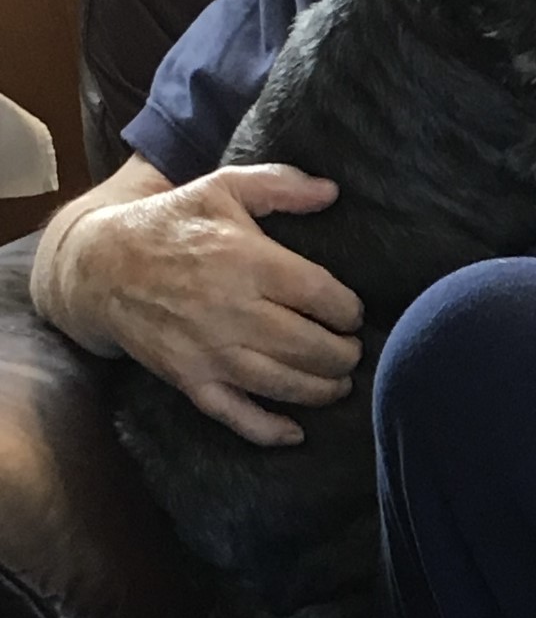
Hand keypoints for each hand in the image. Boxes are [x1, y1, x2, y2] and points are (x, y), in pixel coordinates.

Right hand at [62, 165, 363, 445]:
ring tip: (340, 384)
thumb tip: (332, 190)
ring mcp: (206, 350)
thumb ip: (280, 184)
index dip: (348, 311)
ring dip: (319, 390)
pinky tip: (296, 433)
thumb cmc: (172, 222)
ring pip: (278, 382)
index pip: (320, 296)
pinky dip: (266, 429)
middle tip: (353, 352)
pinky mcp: (186, 378)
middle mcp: (231, 311)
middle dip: (343, 355)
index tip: (353, 314)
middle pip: (307, 345)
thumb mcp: (223, 187)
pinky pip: (231, 413)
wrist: (98, 266)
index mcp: (247, 262)